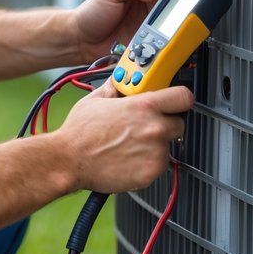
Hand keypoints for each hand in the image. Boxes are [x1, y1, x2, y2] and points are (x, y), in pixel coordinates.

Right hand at [58, 84, 190, 194]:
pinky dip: (148, 164)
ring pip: (168, 147)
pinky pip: (159, 165)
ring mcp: (155, 151)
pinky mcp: (151, 172)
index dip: (179, 100)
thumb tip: (118, 81)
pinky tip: (129, 160)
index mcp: (144, 106)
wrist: (69, 160)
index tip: (174, 103)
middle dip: (165, 124)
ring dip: (155, 146)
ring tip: (131, 147)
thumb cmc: (79, 132)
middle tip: (145, 128)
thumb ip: (114, 89)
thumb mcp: (95, 100)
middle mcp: (154, 127)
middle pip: (179, 123)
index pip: (184, 97)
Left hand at [71, 0, 162, 62]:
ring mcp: (146, 33)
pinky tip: (145, 51)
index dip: (168, 4)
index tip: (166, 10)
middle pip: (168, 19)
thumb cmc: (92, 11)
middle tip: (156, 27)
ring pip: (164, 37)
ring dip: (159, 40)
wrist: (80, 39)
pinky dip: (152, 53)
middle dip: (164, 25)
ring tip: (148, 40)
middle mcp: (148, 14)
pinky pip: (154, 52)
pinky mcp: (143, 50)